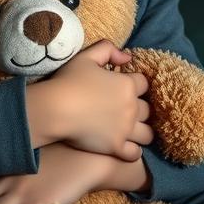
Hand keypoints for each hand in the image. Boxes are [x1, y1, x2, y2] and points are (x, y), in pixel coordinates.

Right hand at [27, 39, 152, 159]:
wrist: (55, 108)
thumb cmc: (69, 81)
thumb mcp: (86, 57)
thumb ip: (108, 49)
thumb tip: (127, 58)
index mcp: (127, 85)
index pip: (143, 83)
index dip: (133, 84)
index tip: (121, 87)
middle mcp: (132, 107)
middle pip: (147, 109)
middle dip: (138, 109)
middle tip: (123, 110)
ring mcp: (126, 129)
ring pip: (147, 133)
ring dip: (140, 131)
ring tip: (129, 131)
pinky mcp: (116, 147)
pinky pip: (135, 153)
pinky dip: (131, 151)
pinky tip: (123, 147)